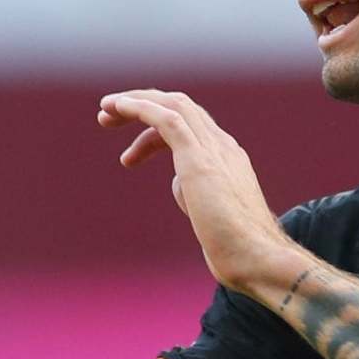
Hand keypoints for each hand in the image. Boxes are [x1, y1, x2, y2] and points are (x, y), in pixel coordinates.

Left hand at [98, 88, 290, 292]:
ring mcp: (214, 149)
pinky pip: (166, 119)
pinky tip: (118, 108)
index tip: (129, 156)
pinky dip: (140, 108)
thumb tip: (180, 186)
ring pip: (174, 105)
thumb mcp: (209, 215)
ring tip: (104, 112)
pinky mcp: (199, 158)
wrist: (254, 256)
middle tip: (106, 118)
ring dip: (136, 102)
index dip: (155, 134)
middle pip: (181, 108)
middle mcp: (222, 146)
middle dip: (143, 106)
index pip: (190, 130)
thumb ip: (195, 195)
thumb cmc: (235, 249)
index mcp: (227, 159)